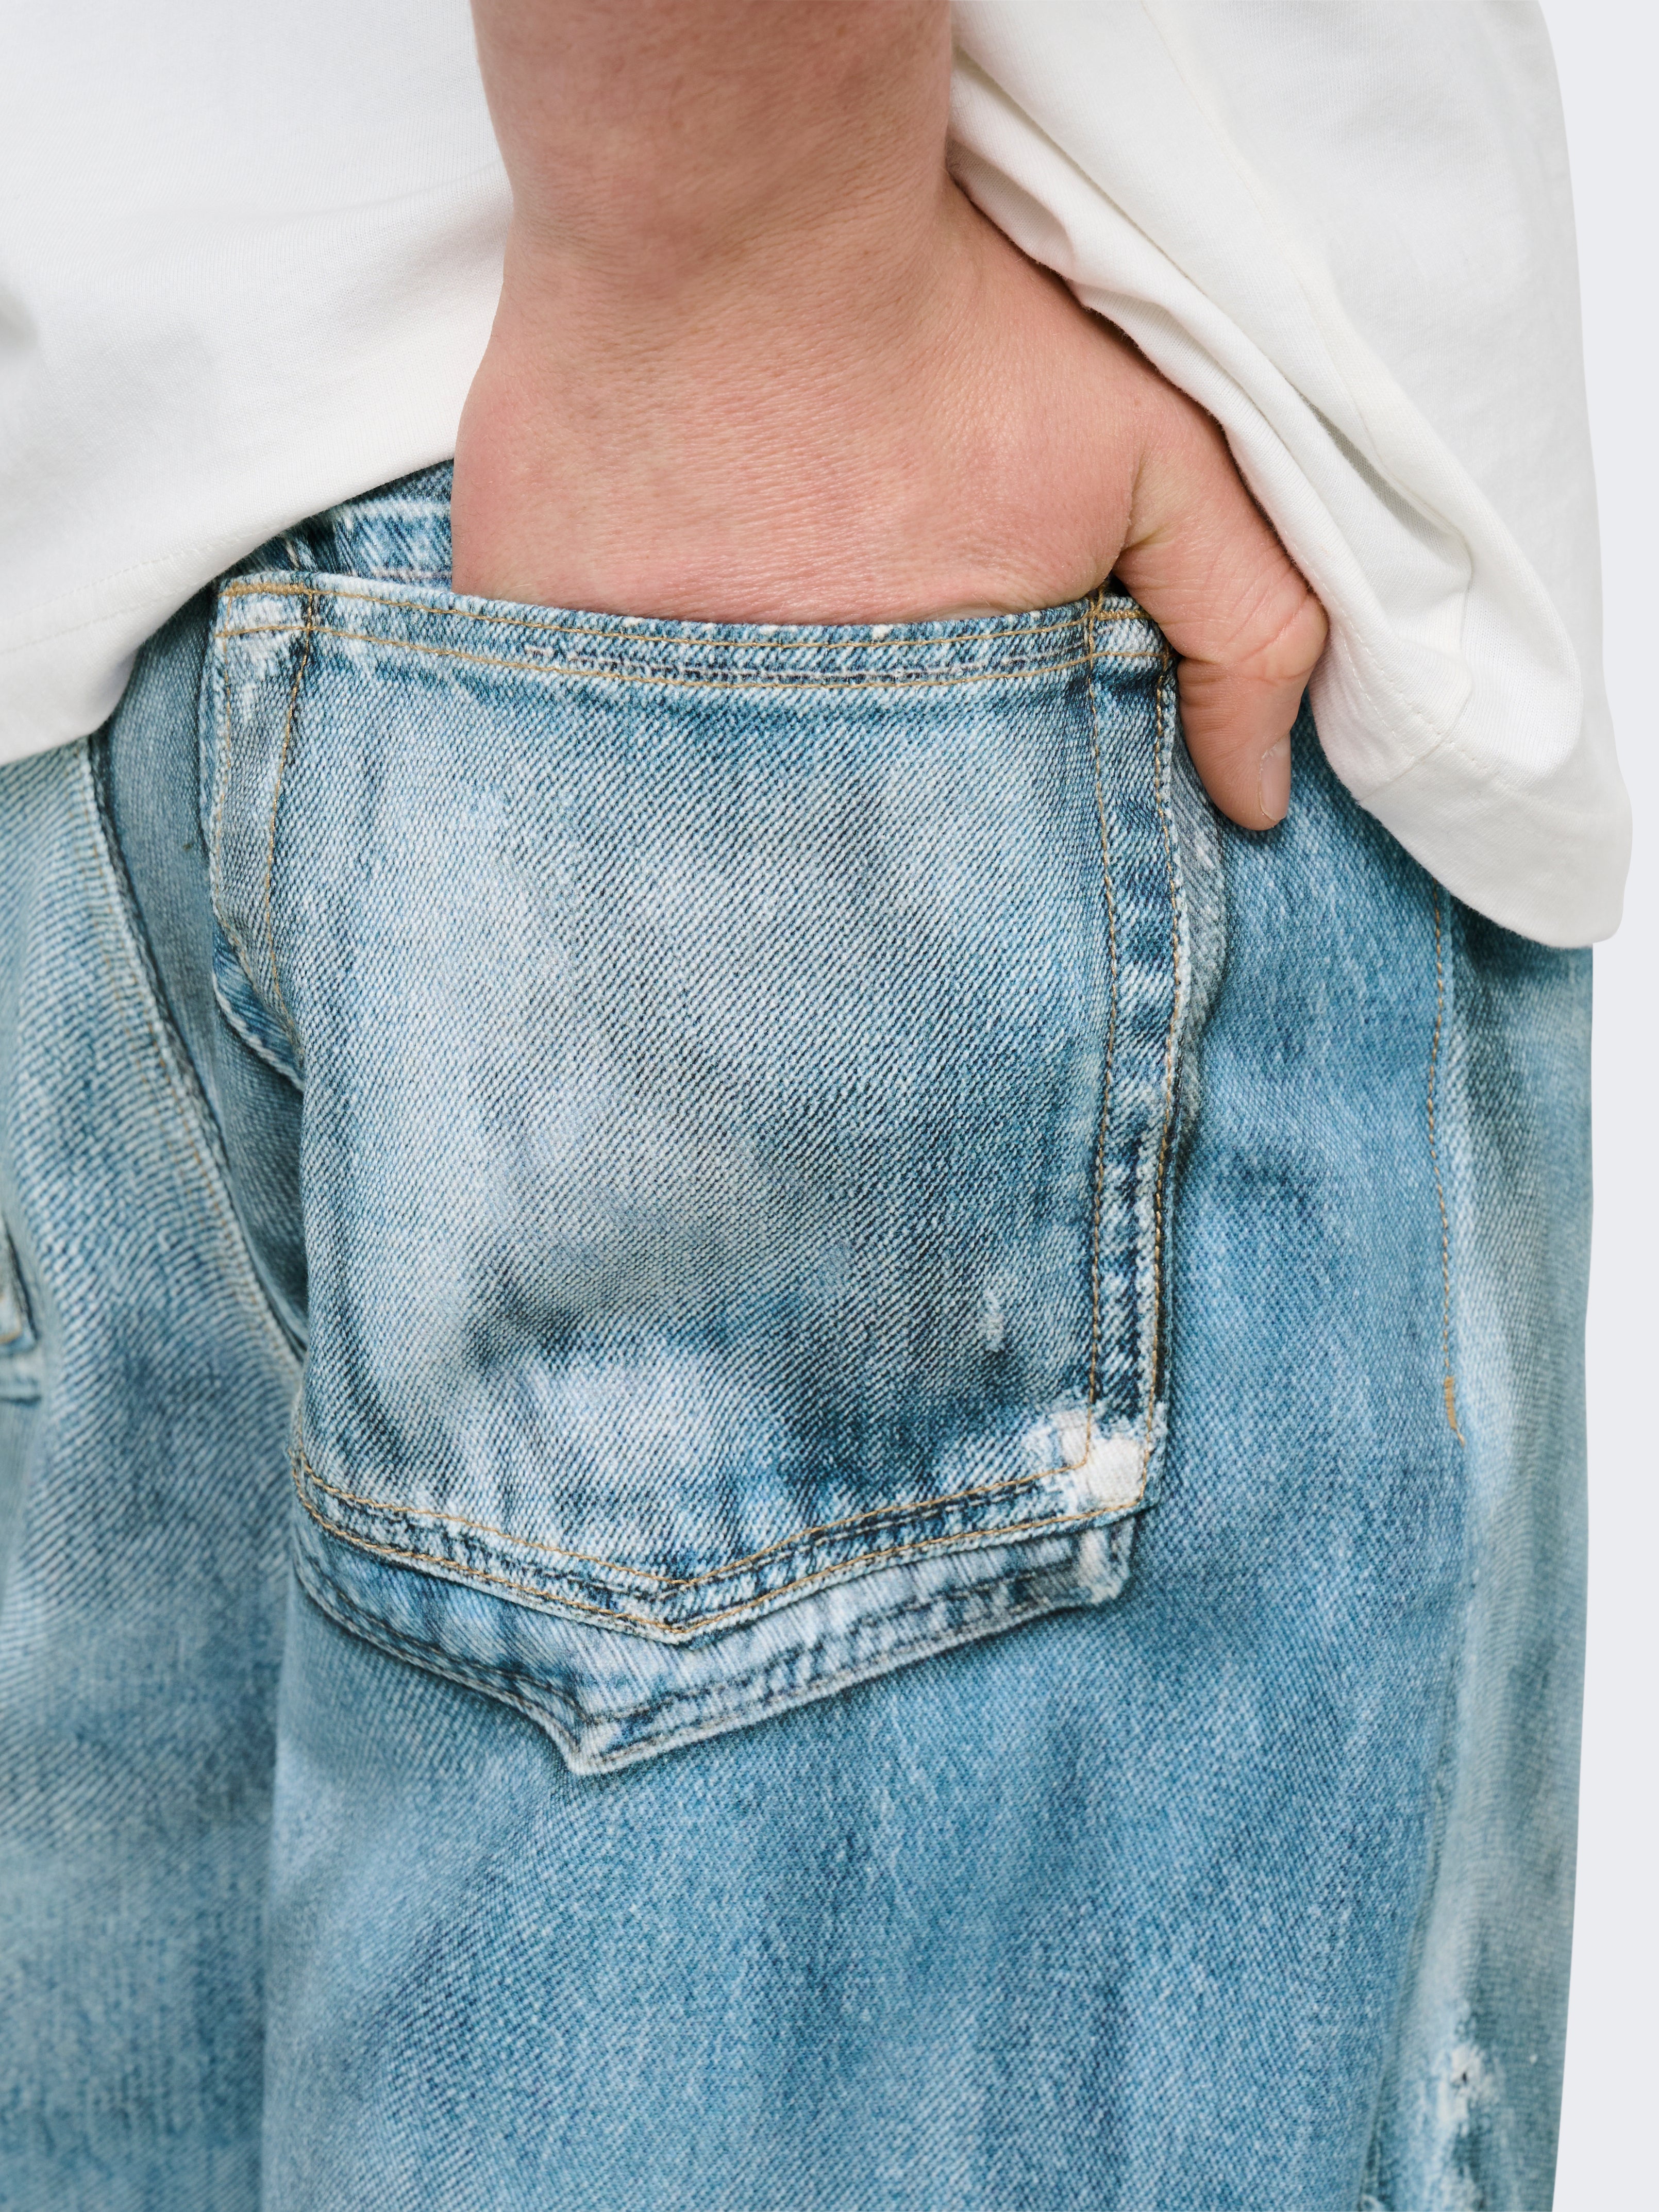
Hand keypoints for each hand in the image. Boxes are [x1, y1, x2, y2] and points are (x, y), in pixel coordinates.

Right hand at [452, 0, 1324, 829]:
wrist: (734, 200)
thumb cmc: (946, 323)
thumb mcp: (1156, 461)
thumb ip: (1241, 629)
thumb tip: (1258, 802)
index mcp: (905, 732)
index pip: (933, 868)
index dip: (939, 850)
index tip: (933, 804)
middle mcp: (756, 742)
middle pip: (795, 849)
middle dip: (820, 824)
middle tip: (824, 740)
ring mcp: (619, 693)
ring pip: (664, 792)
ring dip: (693, 774)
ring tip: (720, 689)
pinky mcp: (512, 626)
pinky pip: (541, 722)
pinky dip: (573, 711)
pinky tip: (609, 652)